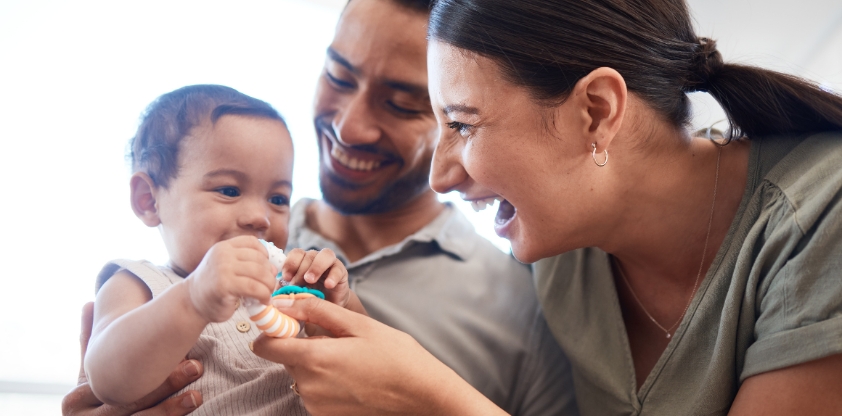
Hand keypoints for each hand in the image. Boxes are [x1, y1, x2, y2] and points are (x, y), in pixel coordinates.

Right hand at [63, 302, 203, 415]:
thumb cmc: (95, 398)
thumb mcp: (90, 373)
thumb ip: (89, 342)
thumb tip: (88, 303)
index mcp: (75, 401)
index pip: (114, 381)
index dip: (143, 367)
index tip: (174, 348)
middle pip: (130, 401)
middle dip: (164, 384)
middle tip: (195, 366)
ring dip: (172, 407)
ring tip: (196, 395)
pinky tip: (191, 410)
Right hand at [187, 236, 276, 321]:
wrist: (192, 302)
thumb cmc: (214, 287)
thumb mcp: (227, 267)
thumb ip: (245, 263)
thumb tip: (274, 268)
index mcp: (224, 246)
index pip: (252, 242)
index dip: (265, 255)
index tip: (266, 269)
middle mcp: (223, 254)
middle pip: (259, 259)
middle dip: (270, 274)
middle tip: (270, 286)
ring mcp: (223, 268)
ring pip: (259, 273)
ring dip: (269, 286)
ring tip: (267, 295)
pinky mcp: (224, 285)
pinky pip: (253, 287)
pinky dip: (263, 295)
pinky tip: (263, 301)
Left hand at [251, 297, 503, 415]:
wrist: (421, 395)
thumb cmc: (395, 355)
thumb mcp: (358, 324)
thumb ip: (316, 311)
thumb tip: (284, 302)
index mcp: (314, 358)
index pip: (265, 345)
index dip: (272, 329)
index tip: (288, 321)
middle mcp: (308, 385)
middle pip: (285, 358)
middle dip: (301, 344)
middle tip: (335, 338)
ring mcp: (316, 404)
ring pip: (300, 374)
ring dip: (315, 363)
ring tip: (349, 358)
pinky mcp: (325, 415)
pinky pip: (313, 391)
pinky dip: (325, 381)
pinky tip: (351, 375)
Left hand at [281, 248, 349, 306]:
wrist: (329, 308)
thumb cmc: (308, 299)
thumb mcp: (294, 295)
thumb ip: (284, 291)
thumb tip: (273, 294)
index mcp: (302, 261)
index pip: (295, 253)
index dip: (290, 263)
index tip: (285, 277)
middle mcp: (315, 258)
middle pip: (308, 255)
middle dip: (301, 270)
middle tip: (296, 285)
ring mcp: (330, 263)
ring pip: (325, 254)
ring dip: (316, 267)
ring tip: (310, 280)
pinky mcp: (342, 272)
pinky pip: (338, 269)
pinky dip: (332, 276)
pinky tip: (328, 285)